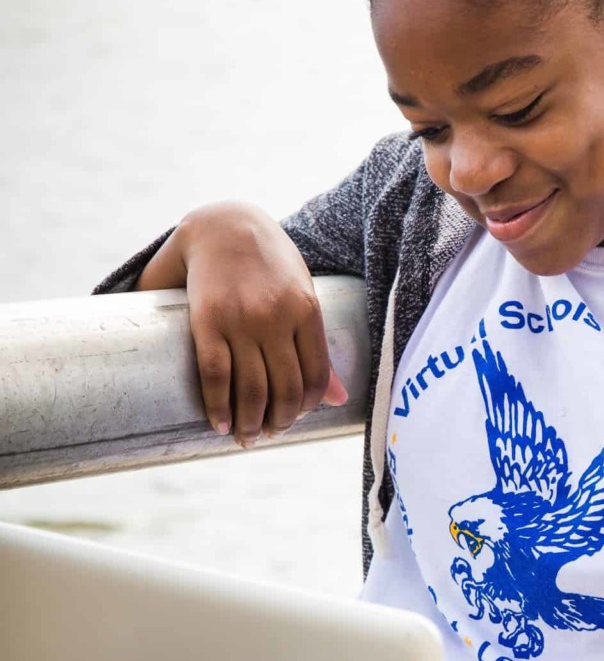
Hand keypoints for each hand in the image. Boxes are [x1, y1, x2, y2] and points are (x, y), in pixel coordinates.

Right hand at [141, 201, 348, 446]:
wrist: (222, 225)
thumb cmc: (269, 262)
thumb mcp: (303, 293)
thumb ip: (317, 345)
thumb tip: (339, 399)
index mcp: (306, 309)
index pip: (316, 375)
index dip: (308, 406)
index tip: (298, 418)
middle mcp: (276, 317)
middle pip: (285, 388)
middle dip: (279, 422)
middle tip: (269, 434)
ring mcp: (240, 320)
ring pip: (251, 388)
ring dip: (249, 422)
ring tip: (246, 435)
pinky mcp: (206, 320)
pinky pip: (215, 374)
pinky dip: (218, 406)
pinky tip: (218, 423)